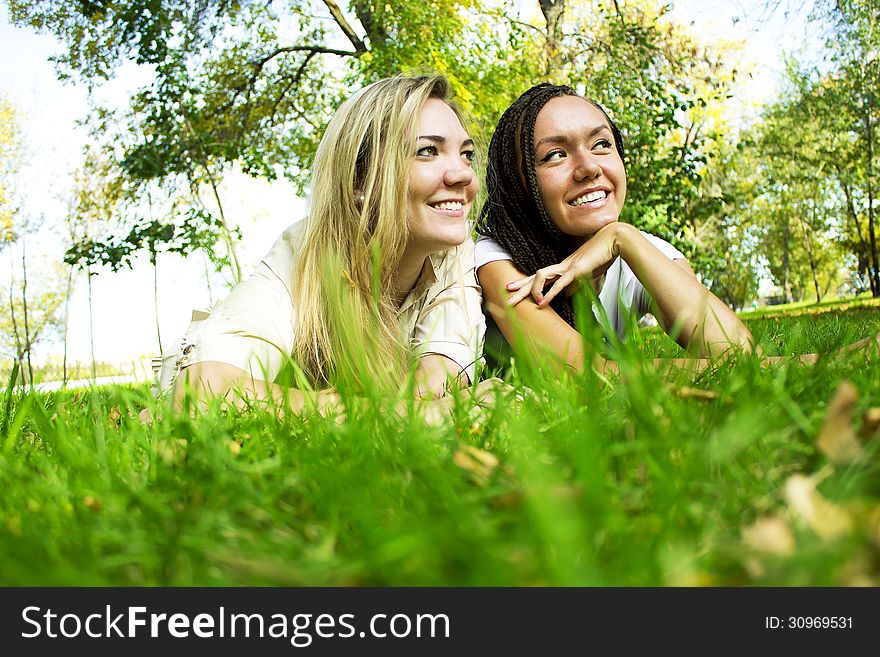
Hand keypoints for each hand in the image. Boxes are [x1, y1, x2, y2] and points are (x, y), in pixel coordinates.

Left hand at [505, 223, 623, 306]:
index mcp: (563, 267)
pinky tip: (542, 303)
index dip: (525, 283)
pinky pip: (559, 283)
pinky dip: (550, 294)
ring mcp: (567, 267)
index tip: (512, 288)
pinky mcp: (576, 270)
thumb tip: (566, 297)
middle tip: (506, 298)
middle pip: (534, 277)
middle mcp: (561, 266)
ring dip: (533, 291)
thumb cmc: (604, 256)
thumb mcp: (588, 275)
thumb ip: (576, 285)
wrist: (614, 240)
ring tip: (530, 305)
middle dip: (520, 288)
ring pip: (541, 277)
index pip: (539, 276)